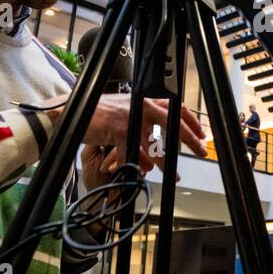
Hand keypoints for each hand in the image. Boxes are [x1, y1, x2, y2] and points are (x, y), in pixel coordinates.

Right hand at [49, 94, 206, 175]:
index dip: (190, 120)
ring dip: (166, 161)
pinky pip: (135, 152)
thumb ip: (141, 120)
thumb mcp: (123, 110)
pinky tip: (144, 169)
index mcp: (143, 100)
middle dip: (190, 138)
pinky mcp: (119, 130)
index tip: (201, 133)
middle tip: (201, 151)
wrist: (71, 111)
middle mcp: (140, 105)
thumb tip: (157, 138)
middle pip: (172, 122)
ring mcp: (131, 118)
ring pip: (155, 143)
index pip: (174, 106)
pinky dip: (140, 163)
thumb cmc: (96, 112)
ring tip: (174, 173)